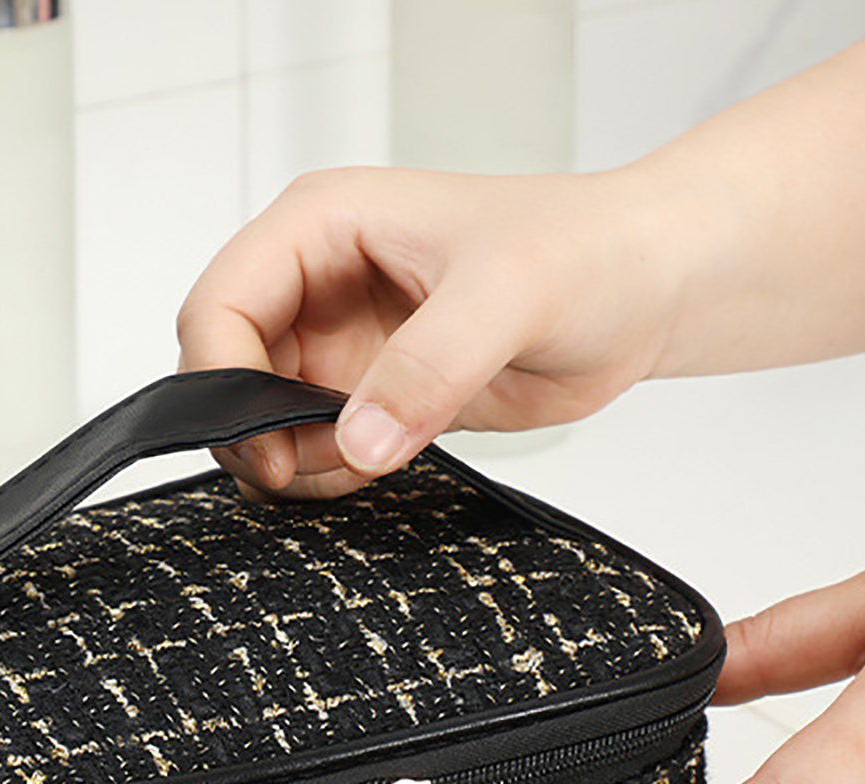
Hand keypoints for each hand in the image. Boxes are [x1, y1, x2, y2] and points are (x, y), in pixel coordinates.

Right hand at [176, 166, 680, 497]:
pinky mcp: (369, 394)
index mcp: (323, 226)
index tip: (267, 447)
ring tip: (369, 458)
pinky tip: (381, 463)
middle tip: (314, 468)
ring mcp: (340, 344)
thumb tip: (358, 441)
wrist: (645, 292)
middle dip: (257, 433)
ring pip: (261, 421)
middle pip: (226, 373)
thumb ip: (430, 367)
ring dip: (296, 462)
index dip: (222, 382)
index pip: (219, 305)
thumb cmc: (589, 251)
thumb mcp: (509, 296)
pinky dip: (326, 476)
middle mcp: (317, 283)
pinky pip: (309, 449)